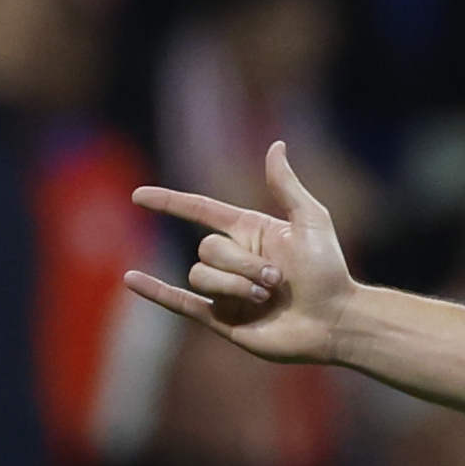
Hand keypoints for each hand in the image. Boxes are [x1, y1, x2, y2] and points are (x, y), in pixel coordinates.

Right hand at [124, 141, 357, 364]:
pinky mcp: (222, 318)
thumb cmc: (329, 271)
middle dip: (241, 264)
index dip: (170, 202)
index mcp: (251, 231)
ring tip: (267, 297)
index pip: (200, 210)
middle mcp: (234, 259)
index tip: (139, 196)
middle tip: (277, 279)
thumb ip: (286, 185)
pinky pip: (180, 303)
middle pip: (207, 249)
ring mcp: (226, 289)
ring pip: (200, 276)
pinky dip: (155, 292)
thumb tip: (275, 145)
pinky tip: (131, 279)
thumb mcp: (311, 220)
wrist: (333, 320)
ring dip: (234, 285)